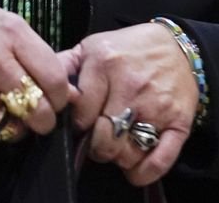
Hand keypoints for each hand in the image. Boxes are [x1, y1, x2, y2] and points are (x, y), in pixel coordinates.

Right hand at [0, 0, 70, 138]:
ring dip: (9, 121)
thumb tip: (69, 86)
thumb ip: (32, 51)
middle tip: (34, 116)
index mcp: (10, 31)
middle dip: (42, 119)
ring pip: (14, 123)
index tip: (55, 101)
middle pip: (40, 107)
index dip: (60, 96)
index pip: (55, 77)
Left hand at [58, 23, 199, 186]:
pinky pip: (159, 160)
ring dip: (117, 157)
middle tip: (98, 138)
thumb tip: (39, 85)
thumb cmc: (129, 49)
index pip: (80, 114)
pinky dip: (143, 172)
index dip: (77, 124)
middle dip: (96, 146)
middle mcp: (130, 85)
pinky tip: (134, 168)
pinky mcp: (178, 123)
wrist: (178, 47)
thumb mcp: (93, 47)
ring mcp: (157, 105)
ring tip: (117, 144)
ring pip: (126, 152)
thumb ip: (65, 65)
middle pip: (103, 138)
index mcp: (104, 63)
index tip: (81, 123)